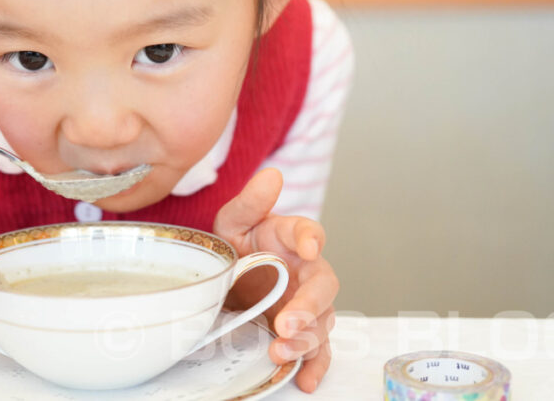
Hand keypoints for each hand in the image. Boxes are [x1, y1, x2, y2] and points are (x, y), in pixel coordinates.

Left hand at [213, 167, 338, 392]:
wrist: (229, 279)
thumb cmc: (238, 246)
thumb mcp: (233, 222)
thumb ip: (250, 202)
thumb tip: (271, 175)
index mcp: (293, 239)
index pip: (310, 232)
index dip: (311, 238)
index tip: (308, 246)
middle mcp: (308, 272)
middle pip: (323, 286)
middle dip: (308, 305)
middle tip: (286, 320)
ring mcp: (308, 305)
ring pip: (322, 322)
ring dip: (305, 338)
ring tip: (280, 348)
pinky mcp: (302, 332)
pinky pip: (318, 351)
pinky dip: (314, 366)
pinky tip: (304, 379)